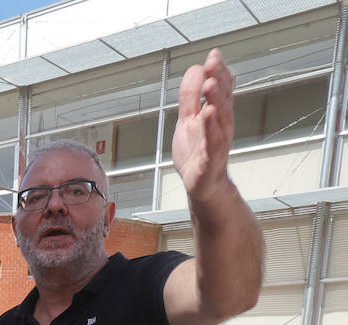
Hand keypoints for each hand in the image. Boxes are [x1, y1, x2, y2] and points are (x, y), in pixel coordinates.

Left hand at [172, 48, 234, 202]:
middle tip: (213, 62)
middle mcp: (221, 125)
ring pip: (220, 117)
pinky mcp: (212, 159)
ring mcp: (218, 141)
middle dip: (219, 79)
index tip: (213, 54)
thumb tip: (195, 69)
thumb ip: (191, 96)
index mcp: (215, 114)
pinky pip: (214, 141)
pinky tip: (208, 114)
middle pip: (223, 99)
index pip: (220, 89)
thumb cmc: (196, 151)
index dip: (218, 71)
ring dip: (216, 99)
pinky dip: (211, 127)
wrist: (200, 183)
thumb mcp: (188, 119)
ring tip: (210, 83)